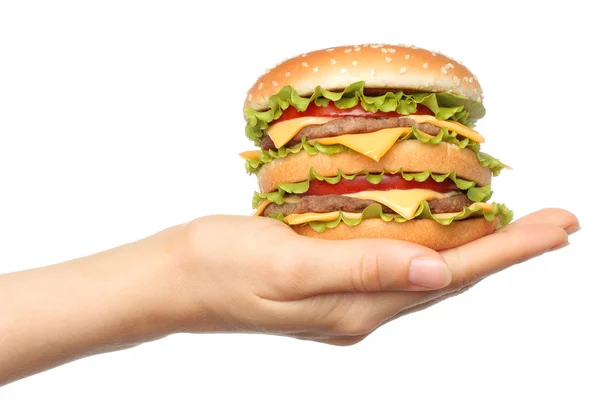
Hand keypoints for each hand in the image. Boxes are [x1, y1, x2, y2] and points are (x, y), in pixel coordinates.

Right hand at [171, 208, 577, 344]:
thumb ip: (361, 270)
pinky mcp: (329, 279)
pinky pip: (394, 262)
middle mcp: (361, 309)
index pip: (450, 277)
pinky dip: (427, 244)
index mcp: (356, 308)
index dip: (508, 251)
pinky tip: (437, 230)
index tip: (556, 227)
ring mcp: (346, 298)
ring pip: (426, 271)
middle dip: (506, 250)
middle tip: (555, 223)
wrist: (175, 280)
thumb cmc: (220, 267)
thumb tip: (437, 274)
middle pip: (449, 277)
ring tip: (513, 226)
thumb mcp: (288, 266)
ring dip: (473, 248)